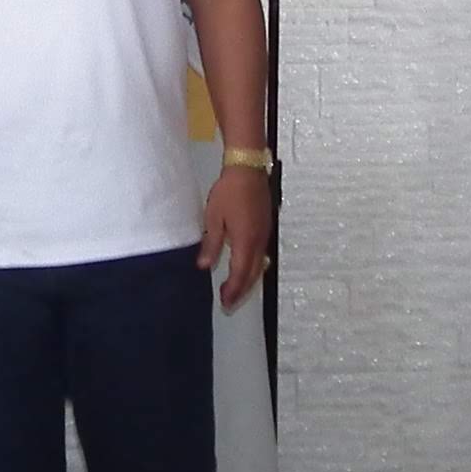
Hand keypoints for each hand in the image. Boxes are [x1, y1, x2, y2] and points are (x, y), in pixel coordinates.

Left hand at [198, 165, 274, 309]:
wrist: (247, 170)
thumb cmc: (229, 191)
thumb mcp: (214, 218)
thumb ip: (211, 244)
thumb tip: (204, 265)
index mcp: (245, 241)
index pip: (240, 273)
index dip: (233, 290)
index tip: (225, 301)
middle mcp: (259, 241)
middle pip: (253, 273)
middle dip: (242, 290)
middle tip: (230, 302)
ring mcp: (265, 234)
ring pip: (260, 265)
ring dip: (249, 280)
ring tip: (237, 289)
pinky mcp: (266, 227)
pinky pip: (262, 254)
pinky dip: (254, 266)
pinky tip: (247, 267)